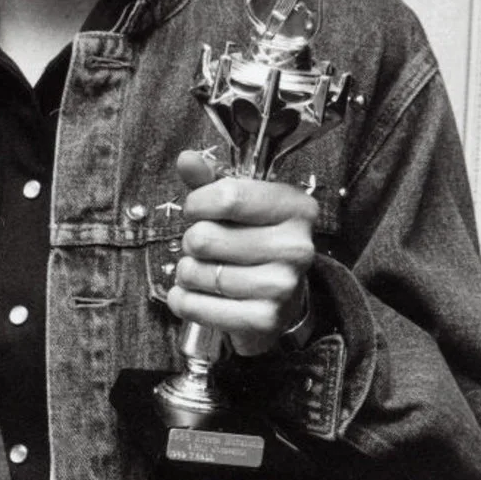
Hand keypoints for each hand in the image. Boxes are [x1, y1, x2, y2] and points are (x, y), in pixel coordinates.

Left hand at [166, 151, 316, 356]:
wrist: (280, 300)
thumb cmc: (254, 242)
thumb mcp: (239, 205)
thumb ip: (211, 180)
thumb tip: (186, 159)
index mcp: (296, 208)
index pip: (228, 196)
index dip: (198, 203)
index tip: (196, 211)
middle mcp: (296, 247)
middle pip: (205, 237)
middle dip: (191, 241)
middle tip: (203, 247)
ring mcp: (283, 286)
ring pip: (198, 273)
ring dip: (187, 272)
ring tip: (201, 271)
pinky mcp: (264, 320)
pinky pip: (198, 307)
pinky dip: (184, 301)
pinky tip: (191, 295)